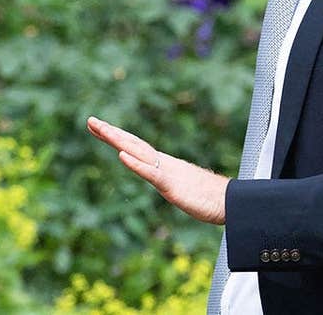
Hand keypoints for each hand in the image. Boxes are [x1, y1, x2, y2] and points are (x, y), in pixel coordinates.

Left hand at [87, 116, 228, 224]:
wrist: (231, 202)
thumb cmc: (210, 198)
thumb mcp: (183, 189)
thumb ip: (173, 181)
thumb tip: (167, 180)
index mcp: (164, 165)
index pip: (135, 147)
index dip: (117, 136)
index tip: (98, 126)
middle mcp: (164, 163)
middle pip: (133, 144)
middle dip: (111, 132)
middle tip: (90, 120)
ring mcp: (168, 173)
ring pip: (139, 153)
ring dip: (119, 141)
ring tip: (101, 130)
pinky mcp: (172, 186)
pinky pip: (151, 173)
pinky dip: (136, 164)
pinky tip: (122, 156)